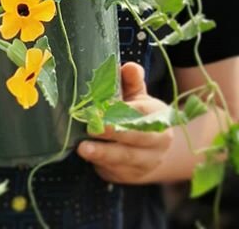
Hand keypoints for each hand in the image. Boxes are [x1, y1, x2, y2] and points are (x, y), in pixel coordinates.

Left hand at [77, 62, 173, 183]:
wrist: (151, 150)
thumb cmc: (136, 114)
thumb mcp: (136, 96)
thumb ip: (131, 81)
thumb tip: (129, 66)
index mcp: (159, 116)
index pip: (144, 112)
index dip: (125, 110)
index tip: (105, 108)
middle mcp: (158, 141)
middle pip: (137, 137)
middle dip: (114, 133)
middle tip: (93, 128)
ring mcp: (147, 161)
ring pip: (126, 157)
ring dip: (103, 153)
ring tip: (83, 148)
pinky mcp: (133, 175)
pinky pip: (118, 171)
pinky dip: (102, 164)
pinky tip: (88, 158)